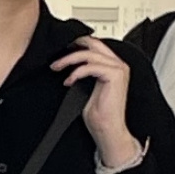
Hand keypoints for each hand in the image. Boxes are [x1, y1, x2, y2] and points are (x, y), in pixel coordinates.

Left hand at [50, 37, 143, 169]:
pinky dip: (76, 72)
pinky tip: (68, 81)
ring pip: (89, 54)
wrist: (107, 130)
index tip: (60, 50)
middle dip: (71, 46)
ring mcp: (118, 68)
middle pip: (92, 43)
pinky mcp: (115, 75)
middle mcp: (118, 64)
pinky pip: (90, 66)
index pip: (94, 45)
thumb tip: (66, 62)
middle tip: (56, 57)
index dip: (76, 44)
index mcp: (113, 65)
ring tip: (56, 67)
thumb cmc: (99, 114)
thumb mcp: (86, 87)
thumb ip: (82, 71)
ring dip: (68, 60)